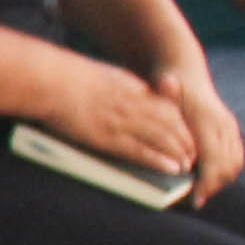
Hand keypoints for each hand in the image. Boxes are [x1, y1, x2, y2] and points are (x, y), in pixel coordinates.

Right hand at [35, 57, 197, 179]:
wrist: (51, 81)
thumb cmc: (64, 77)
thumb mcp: (98, 75)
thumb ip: (113, 85)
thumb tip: (117, 90)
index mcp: (129, 88)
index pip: (165, 106)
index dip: (179, 122)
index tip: (185, 133)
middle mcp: (132, 104)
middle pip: (170, 123)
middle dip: (185, 140)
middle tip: (192, 153)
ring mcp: (122, 121)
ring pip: (161, 138)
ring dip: (177, 153)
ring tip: (186, 165)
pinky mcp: (108, 138)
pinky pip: (140, 151)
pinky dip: (159, 160)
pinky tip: (170, 168)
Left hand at [162, 61, 244, 200]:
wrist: (184, 74)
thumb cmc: (166, 87)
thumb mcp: (162, 89)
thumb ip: (165, 92)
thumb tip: (166, 82)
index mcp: (210, 118)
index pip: (214, 160)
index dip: (206, 183)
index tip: (195, 200)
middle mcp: (224, 124)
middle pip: (227, 166)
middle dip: (212, 186)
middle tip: (195, 201)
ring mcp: (230, 128)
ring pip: (234, 164)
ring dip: (220, 182)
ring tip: (201, 194)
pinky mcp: (231, 132)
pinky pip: (236, 158)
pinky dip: (225, 173)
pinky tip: (209, 181)